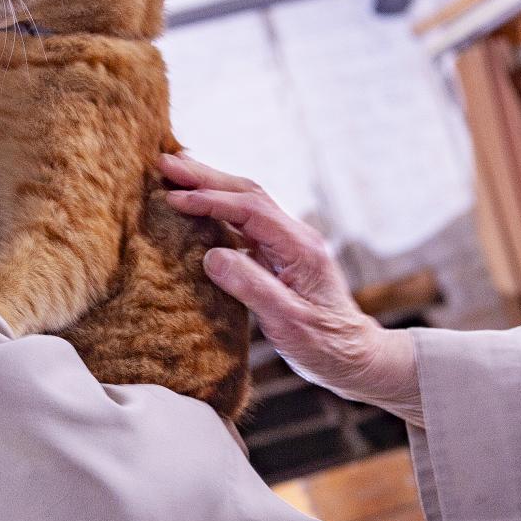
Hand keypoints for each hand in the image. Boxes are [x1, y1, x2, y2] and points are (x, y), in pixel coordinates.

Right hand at [161, 154, 422, 425]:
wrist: (355, 358)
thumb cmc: (326, 345)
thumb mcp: (288, 323)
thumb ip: (251, 287)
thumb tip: (211, 256)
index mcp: (301, 248)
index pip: (251, 210)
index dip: (211, 200)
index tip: (175, 197)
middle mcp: (296, 237)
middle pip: (248, 193)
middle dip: (205, 176)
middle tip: (164, 163)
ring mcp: (289, 244)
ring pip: (246, 202)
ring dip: (211, 186)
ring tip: (175, 172)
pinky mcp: (280, 256)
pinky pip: (245, 222)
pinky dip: (218, 208)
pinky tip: (197, 207)